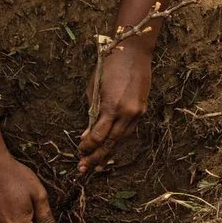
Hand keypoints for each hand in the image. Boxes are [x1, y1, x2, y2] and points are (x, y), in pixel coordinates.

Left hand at [79, 45, 151, 171]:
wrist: (134, 52)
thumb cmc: (108, 66)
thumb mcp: (94, 88)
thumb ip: (92, 112)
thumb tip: (87, 133)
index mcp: (111, 106)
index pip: (97, 136)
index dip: (87, 146)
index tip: (79, 151)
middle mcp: (126, 113)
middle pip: (110, 143)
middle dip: (96, 158)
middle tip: (83, 169)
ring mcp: (136, 113)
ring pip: (121, 140)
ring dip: (108, 153)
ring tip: (97, 166)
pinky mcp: (142, 111)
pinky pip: (128, 131)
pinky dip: (118, 140)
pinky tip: (110, 148)